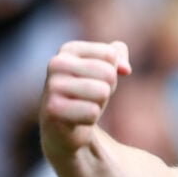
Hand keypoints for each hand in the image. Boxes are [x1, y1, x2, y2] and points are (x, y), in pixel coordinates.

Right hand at [39, 40, 131, 159]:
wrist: (63, 127)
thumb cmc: (88, 92)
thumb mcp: (106, 68)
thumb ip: (119, 55)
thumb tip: (125, 69)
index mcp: (69, 49)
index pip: (111, 55)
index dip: (111, 71)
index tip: (95, 80)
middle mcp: (56, 64)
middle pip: (108, 73)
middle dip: (106, 88)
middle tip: (90, 97)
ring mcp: (52, 86)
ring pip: (102, 92)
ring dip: (99, 103)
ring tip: (83, 106)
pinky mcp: (52, 109)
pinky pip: (92, 112)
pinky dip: (90, 119)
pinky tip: (76, 119)